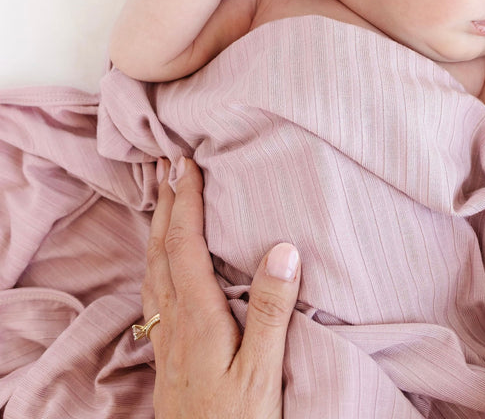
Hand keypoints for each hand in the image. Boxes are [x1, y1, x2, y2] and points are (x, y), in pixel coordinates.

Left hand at [141, 157, 300, 418]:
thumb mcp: (263, 369)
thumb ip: (271, 309)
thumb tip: (283, 247)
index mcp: (197, 318)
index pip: (185, 245)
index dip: (186, 201)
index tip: (186, 163)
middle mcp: (174, 322)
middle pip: (161, 251)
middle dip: (165, 204)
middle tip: (167, 164)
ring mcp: (167, 340)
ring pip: (153, 270)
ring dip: (157, 229)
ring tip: (163, 201)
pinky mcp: (168, 355)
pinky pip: (154, 293)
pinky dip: (157, 261)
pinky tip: (163, 266)